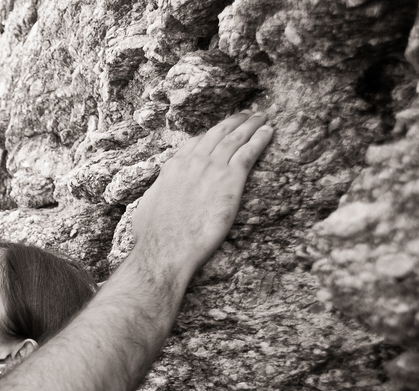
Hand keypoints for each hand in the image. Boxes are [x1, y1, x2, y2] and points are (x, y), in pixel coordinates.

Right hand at [130, 112, 272, 276]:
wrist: (165, 248)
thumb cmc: (153, 237)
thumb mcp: (149, 206)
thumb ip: (159, 194)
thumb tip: (159, 195)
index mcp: (173, 168)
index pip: (194, 143)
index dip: (209, 135)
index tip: (218, 131)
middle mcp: (193, 162)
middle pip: (217, 134)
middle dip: (232, 122)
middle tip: (245, 114)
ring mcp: (212, 168)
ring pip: (235, 138)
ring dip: (250, 124)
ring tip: (261, 115)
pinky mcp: (230, 180)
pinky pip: (249, 152)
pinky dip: (260, 139)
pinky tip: (269, 131)